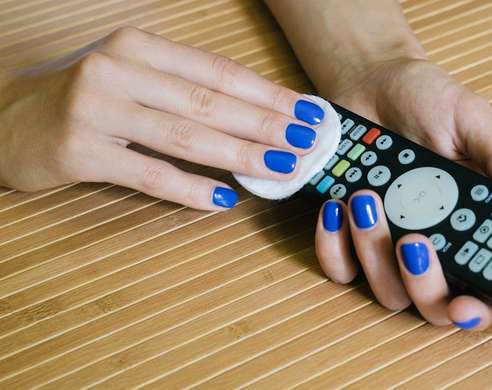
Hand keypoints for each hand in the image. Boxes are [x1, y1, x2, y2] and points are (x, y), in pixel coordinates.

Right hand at [0, 27, 324, 209]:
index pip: (218, 71)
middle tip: (307, 144)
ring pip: (184, 136)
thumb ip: (183, 92)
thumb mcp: (132, 78)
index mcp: (138, 46)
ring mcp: (96, 108)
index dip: (267, 94)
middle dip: (265, 125)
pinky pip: (147, 173)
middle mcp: (117, 69)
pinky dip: (189, 189)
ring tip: (282, 169)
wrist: (9, 120)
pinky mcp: (79, 150)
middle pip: (208, 103)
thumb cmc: (85, 99)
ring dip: (240, 154)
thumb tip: (251, 117)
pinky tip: (223, 200)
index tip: (306, 113)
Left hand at [315, 58, 491, 329]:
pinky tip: (335, 208)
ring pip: (383, 289)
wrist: (369, 82)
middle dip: (423, 284)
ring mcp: (384, 243)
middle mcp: (428, 243)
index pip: (480, 284)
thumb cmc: (425, 98)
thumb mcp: (468, 119)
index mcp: (466, 225)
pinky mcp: (346, 234)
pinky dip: (333, 246)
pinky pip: (338, 266)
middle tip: (414, 242)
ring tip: (365, 198)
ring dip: (373, 252)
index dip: (476, 309)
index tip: (465, 306)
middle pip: (430, 302)